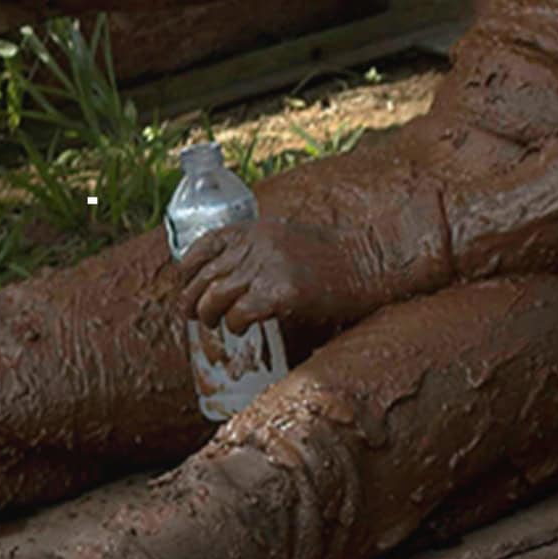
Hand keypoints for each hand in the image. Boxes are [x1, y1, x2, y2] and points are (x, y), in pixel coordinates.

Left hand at [171, 214, 381, 339]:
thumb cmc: (338, 256)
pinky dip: (234, 324)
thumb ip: (263, 249)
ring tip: (213, 326)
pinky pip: (239, 314)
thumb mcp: (292, 238)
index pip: (206, 244)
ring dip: (208, 315)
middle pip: (205, 275)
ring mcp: (268, 268)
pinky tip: (240, 329)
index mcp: (258, 229)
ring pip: (214, 296)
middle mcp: (257, 245)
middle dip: (190, 298)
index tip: (185, 283)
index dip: (188, 267)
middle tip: (190, 315)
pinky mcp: (281, 292)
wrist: (372, 260)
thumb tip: (236, 273)